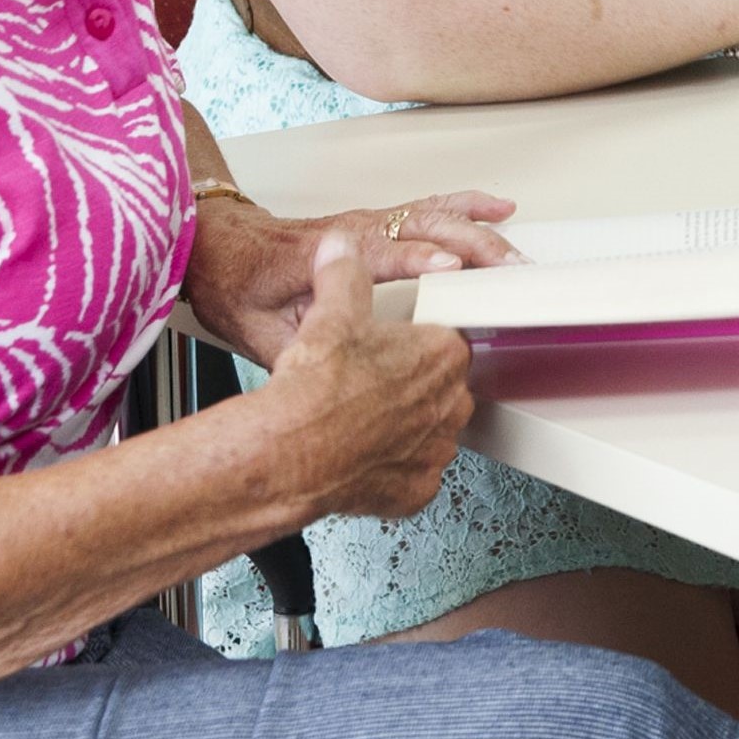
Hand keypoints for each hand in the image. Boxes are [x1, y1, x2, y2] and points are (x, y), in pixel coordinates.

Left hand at [185, 189, 519, 366]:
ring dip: (479, 229)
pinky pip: (430, 208)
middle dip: (472, 245)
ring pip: (434, 214)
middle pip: (424, 227)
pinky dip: (467, 206)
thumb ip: (299, 351)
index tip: (454, 271)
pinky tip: (495, 210)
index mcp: (327, 253)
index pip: (384, 252)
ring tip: (516, 248)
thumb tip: (335, 375)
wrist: (219, 248)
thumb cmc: (236, 283)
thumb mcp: (257, 330)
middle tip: (509, 269)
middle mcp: (355, 229)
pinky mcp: (375, 224)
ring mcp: (368, 222)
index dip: (420, 260)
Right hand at [258, 236, 475, 518]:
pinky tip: (364, 456)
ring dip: (404, 428)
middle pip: (441, 388)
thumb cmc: (315, 388)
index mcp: (443, 354)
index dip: (414, 345)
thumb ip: (343, 272)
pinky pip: (413, 476)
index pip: (446, 341)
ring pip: (429, 432)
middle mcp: (451, 404)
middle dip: (411, 387)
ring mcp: (436, 451)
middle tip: (372, 385)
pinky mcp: (417, 490)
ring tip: (363, 421)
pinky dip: (391, 469)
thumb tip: (340, 247)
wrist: (288, 451)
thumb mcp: (331, 311)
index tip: (392, 350)